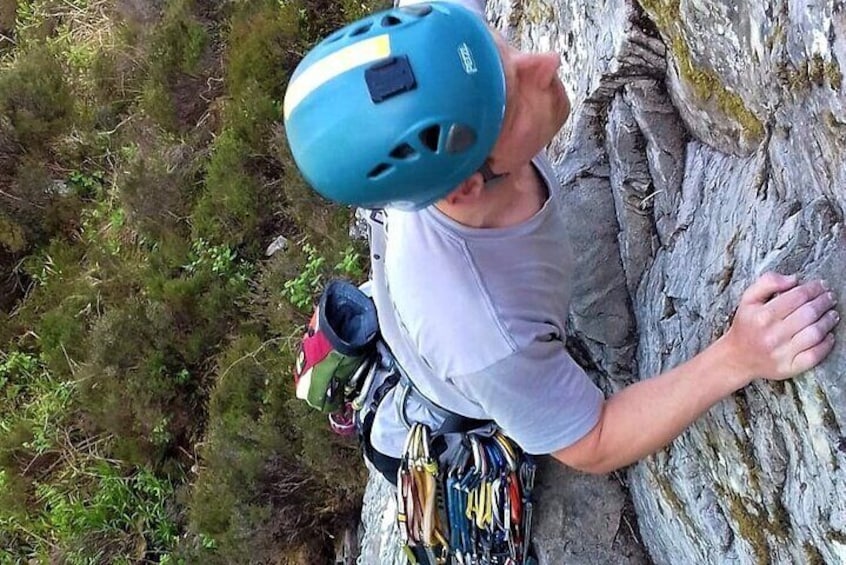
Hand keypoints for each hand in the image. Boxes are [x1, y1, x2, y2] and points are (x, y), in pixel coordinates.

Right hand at [723, 272, 838, 383]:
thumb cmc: (746, 326)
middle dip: (824, 302)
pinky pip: (814, 355)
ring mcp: (781, 353)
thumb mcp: (748, 299)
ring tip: (832, 314)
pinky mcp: (788, 367)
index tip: (821, 285)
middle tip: (830, 297)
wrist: (736, 358)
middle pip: (809, 313)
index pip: (797, 296)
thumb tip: (794, 279)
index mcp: (762, 315)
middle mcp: (772, 334)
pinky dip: (826, 344)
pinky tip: (829, 336)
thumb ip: (767, 282)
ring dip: (828, 321)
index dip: (813, 288)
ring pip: (815, 333)